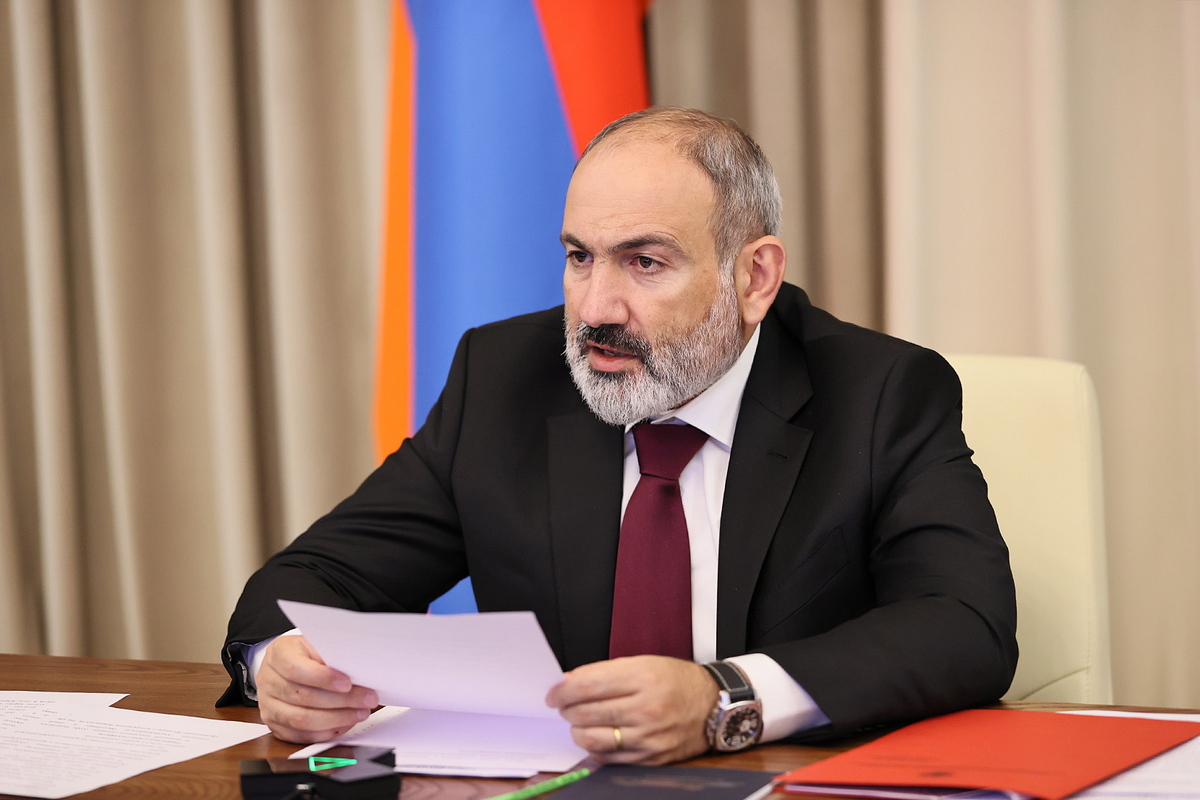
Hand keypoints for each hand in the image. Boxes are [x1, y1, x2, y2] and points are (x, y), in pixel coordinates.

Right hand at [255, 634, 378, 742]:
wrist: (286, 665)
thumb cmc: (307, 654)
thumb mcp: (318, 644)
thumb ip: (332, 656)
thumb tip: (359, 672)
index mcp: (278, 654)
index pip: (295, 669)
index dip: (323, 678)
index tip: (348, 683)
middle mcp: (268, 680)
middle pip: (302, 696)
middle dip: (340, 701)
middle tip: (366, 699)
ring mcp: (268, 705)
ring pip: (301, 720)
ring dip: (336, 719)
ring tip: (359, 713)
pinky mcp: (275, 725)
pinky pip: (300, 735)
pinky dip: (326, 732)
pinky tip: (344, 724)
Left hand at [545, 656, 717, 764]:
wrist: (714, 705)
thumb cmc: (677, 681)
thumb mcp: (644, 663)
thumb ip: (605, 672)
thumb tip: (569, 683)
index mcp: (643, 677)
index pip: (587, 685)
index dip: (562, 691)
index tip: (553, 694)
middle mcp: (647, 708)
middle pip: (585, 713)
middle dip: (567, 710)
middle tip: (564, 707)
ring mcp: (649, 736)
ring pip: (593, 739)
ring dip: (577, 731)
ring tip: (579, 723)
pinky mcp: (652, 758)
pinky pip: (610, 758)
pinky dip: (596, 748)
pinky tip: (597, 737)